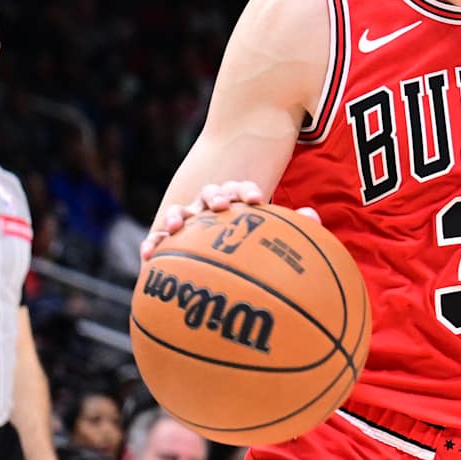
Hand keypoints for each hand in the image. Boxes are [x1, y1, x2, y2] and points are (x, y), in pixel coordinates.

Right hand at [140, 181, 318, 257]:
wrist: (229, 270)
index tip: (257, 200)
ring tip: (178, 224)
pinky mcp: (170, 241)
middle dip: (214, 197)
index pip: (241, 190)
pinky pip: (159, 240)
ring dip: (180, 215)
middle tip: (222, 206)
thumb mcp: (276, 237)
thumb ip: (294, 226)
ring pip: (182, 211)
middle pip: (210, 195)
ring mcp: (190, 222)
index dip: (247, 191)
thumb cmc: (258, 249)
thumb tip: (312, 214)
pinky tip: (148, 255)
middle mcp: (212, 209)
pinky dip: (153, 244)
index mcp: (238, 203)